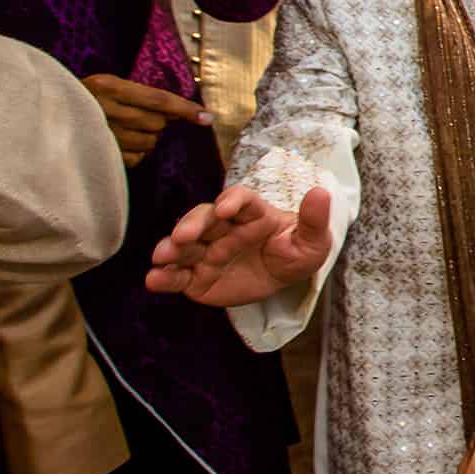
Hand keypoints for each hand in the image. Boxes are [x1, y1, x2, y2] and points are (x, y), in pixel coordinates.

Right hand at [82, 74, 212, 165]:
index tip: (207, 118)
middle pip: (156, 123)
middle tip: (136, 118)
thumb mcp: (105, 87)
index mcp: (107, 87)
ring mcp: (100, 136)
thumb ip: (138, 96)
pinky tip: (116, 145)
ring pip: (148, 143)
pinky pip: (135, 158)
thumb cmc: (80, 100)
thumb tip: (175, 110)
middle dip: (156, 123)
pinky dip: (133, 154)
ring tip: (123, 132)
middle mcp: (105, 110)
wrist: (38, 117)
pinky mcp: (98, 156)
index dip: (185, 109)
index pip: (158, 99)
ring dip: (145, 139)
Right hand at [145, 186, 334, 304]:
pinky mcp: (196, 276)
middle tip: (184, 235)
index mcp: (253, 214)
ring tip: (162, 255)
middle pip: (204, 220)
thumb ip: (313, 221)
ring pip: (185, 246)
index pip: (240, 201)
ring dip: (171, 248)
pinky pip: (178, 276)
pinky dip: (163, 277)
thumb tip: (321, 193)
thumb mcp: (313, 241)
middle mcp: (224, 228)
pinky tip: (153, 280)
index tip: (227, 208)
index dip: (232, 201)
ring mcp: (207, 251)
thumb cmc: (296, 251)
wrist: (282, 278)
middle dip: (192, 225)